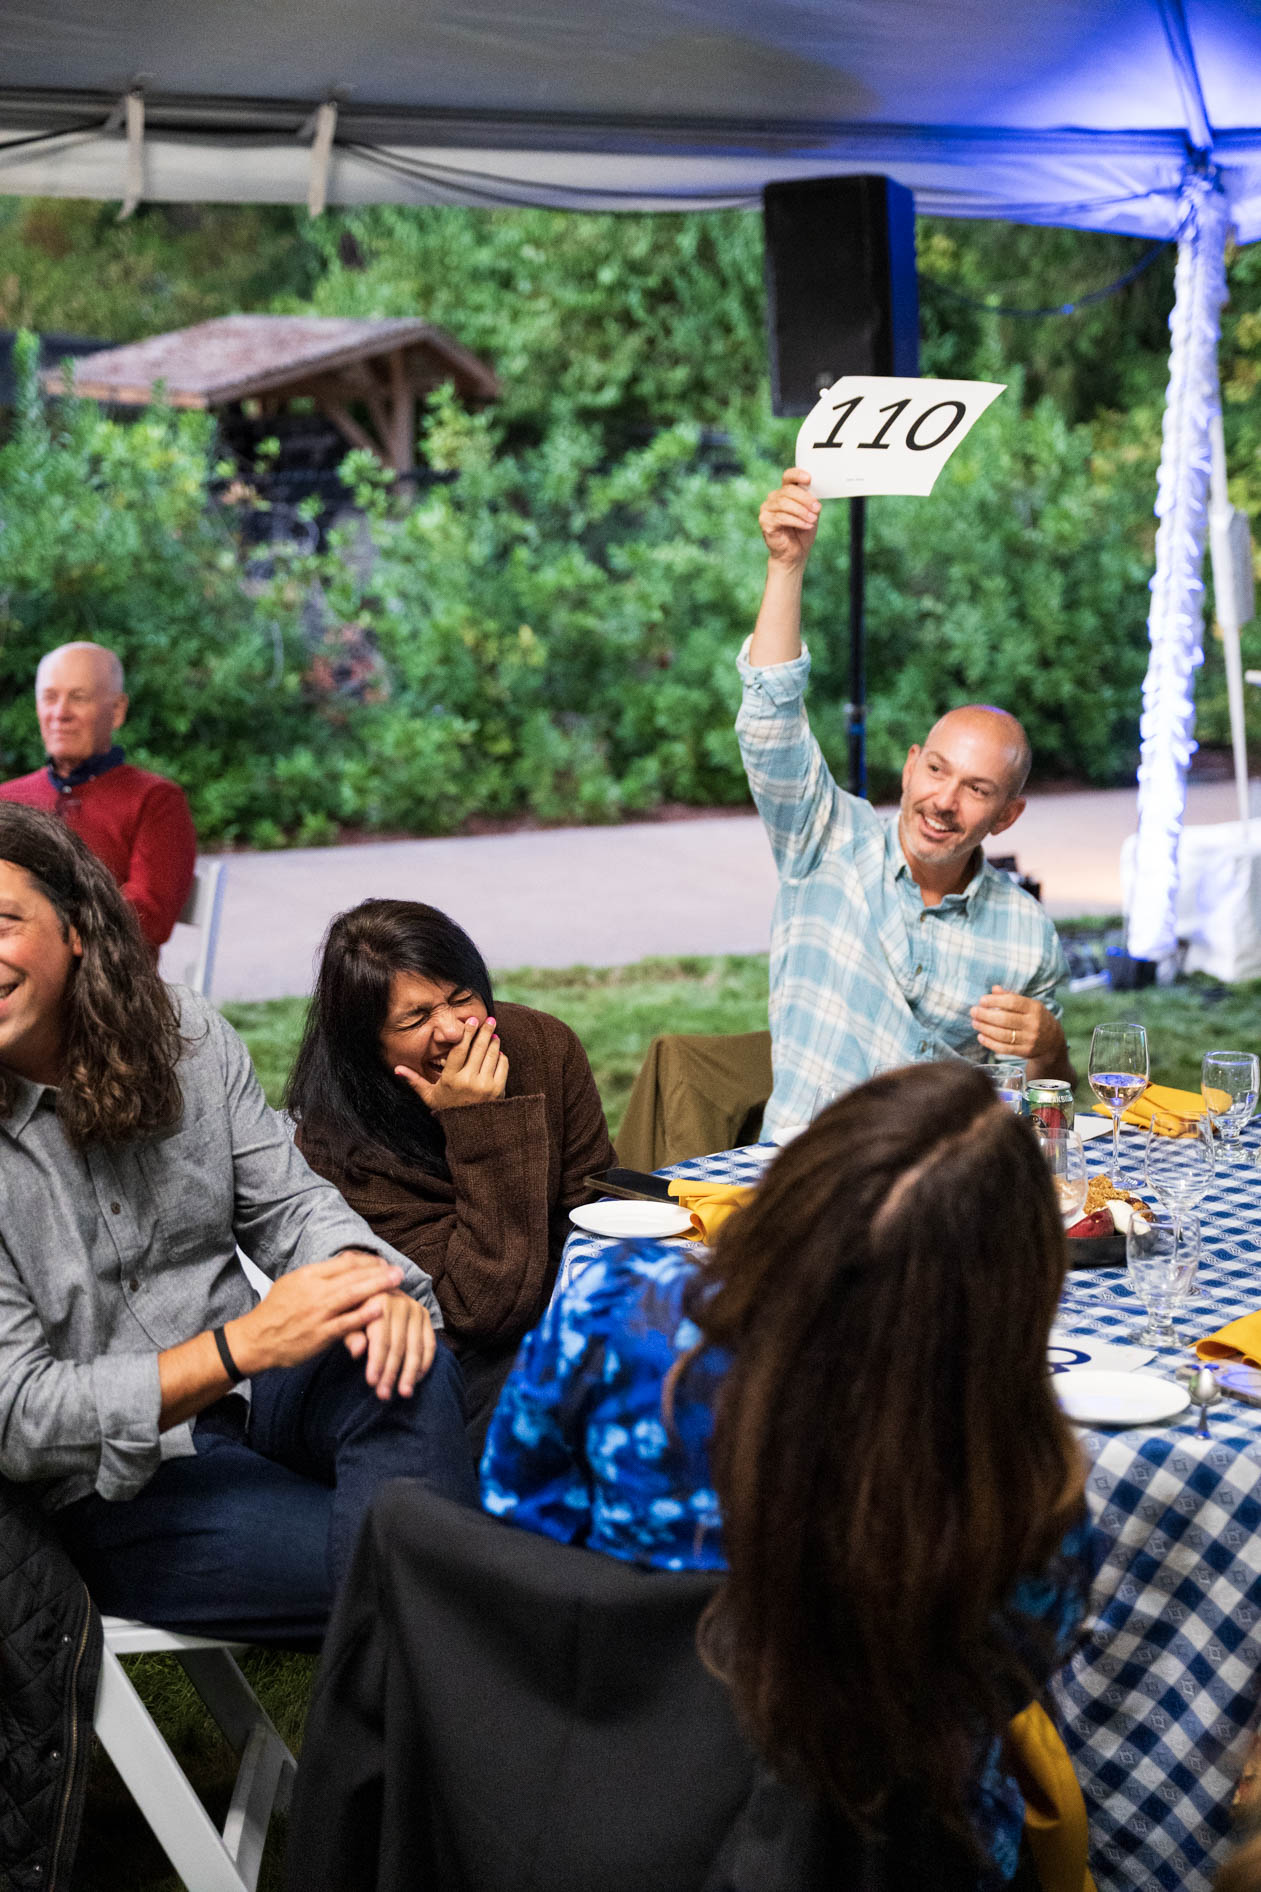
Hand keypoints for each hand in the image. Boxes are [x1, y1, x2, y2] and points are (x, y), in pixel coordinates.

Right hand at [226, 1250, 403, 1375]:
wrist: (255, 1340)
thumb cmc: (276, 1311)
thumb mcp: (293, 1283)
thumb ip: (319, 1273)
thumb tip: (347, 1260)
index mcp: (307, 1276)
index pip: (343, 1263)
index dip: (366, 1262)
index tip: (382, 1263)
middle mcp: (313, 1291)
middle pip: (352, 1276)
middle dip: (378, 1272)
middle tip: (399, 1271)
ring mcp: (317, 1313)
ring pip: (352, 1296)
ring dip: (377, 1287)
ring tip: (396, 1283)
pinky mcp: (319, 1334)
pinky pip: (345, 1323)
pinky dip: (364, 1316)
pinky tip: (380, 1310)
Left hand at [343, 1290, 435, 1399]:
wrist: (375, 1288)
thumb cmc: (356, 1309)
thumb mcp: (348, 1318)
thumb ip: (350, 1335)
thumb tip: (356, 1353)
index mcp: (380, 1301)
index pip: (381, 1338)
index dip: (376, 1362)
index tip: (371, 1383)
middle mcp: (402, 1303)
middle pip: (399, 1346)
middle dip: (391, 1373)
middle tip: (384, 1395)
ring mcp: (416, 1309)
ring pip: (416, 1347)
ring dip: (410, 1373)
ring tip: (404, 1393)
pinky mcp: (425, 1315)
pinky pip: (429, 1343)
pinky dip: (424, 1363)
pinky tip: (416, 1379)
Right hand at [395, 1014, 508, 1110]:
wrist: (470, 1130)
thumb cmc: (448, 1109)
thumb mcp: (429, 1096)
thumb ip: (414, 1080)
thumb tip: (396, 1069)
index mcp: (451, 1079)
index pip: (460, 1050)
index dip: (467, 1033)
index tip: (472, 1020)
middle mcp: (468, 1081)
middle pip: (478, 1048)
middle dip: (484, 1031)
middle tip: (489, 1019)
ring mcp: (485, 1085)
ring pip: (492, 1054)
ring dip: (493, 1041)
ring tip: (493, 1032)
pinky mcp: (499, 1090)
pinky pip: (502, 1065)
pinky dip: (501, 1055)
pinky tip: (497, 1050)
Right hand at [759, 468, 820, 571]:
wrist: (794, 553)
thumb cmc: (802, 532)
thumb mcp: (810, 512)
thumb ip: (810, 501)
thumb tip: (813, 494)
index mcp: (784, 492)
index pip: (788, 477)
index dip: (797, 474)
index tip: (809, 478)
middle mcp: (773, 498)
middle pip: (788, 490)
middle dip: (805, 499)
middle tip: (817, 508)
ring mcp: (766, 509)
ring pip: (784, 503)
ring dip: (802, 511)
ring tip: (813, 519)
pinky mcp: (765, 522)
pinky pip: (781, 517)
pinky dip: (797, 521)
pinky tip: (807, 525)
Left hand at [970, 986, 1060, 1062]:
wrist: (1053, 1040)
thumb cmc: (1035, 1017)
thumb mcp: (1028, 1004)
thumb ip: (1011, 996)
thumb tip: (994, 989)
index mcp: (1034, 1008)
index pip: (1012, 1002)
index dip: (995, 1001)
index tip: (982, 1000)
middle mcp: (1033, 1024)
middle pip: (1005, 1019)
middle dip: (985, 1015)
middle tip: (973, 1012)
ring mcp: (1030, 1039)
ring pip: (1003, 1035)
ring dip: (985, 1029)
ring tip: (975, 1023)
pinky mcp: (1026, 1052)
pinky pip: (1004, 1048)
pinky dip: (990, 1043)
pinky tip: (981, 1037)